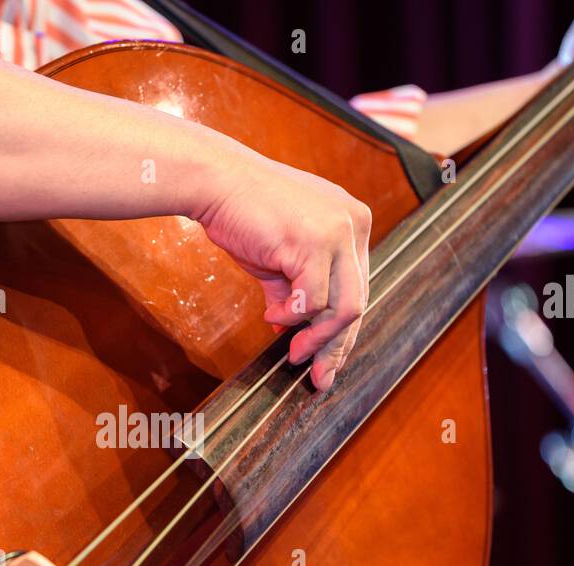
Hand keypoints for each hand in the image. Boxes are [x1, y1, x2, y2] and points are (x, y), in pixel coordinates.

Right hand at [194, 155, 370, 390]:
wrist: (215, 182)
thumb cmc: (243, 214)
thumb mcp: (279, 257)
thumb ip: (294, 289)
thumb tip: (294, 330)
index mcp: (353, 223)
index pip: (359, 288)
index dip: (342, 331)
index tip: (326, 362)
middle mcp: (355, 223)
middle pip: (358, 302)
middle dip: (336, 346)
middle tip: (317, 376)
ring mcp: (338, 231)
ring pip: (344, 308)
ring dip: (315, 337)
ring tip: (291, 350)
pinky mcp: (315, 242)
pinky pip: (313, 301)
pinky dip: (291, 316)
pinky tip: (271, 315)